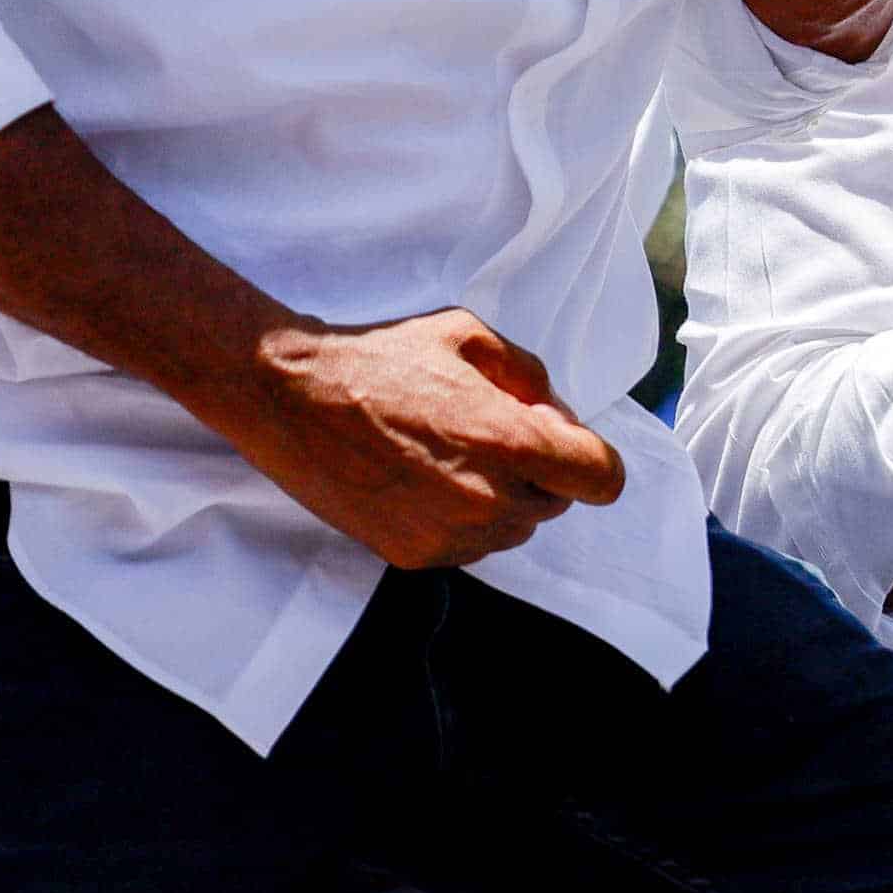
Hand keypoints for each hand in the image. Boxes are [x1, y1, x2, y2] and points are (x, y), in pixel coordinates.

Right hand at [233, 307, 626, 571]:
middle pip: (557, 503)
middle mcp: (484, 498)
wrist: (291, 398)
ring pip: (514, 529)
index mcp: (507, 441)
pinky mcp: (412, 556)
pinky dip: (464, 520)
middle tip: (494, 434)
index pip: (601, 478)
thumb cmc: (381, 359)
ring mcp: (447, 534)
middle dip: (541, 471)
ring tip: (454, 455)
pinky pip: (470, 547)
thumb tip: (559, 417)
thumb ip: (530, 379)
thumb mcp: (470, 337)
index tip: (566, 443)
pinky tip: (428, 480)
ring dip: (503, 498)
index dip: (592, 458)